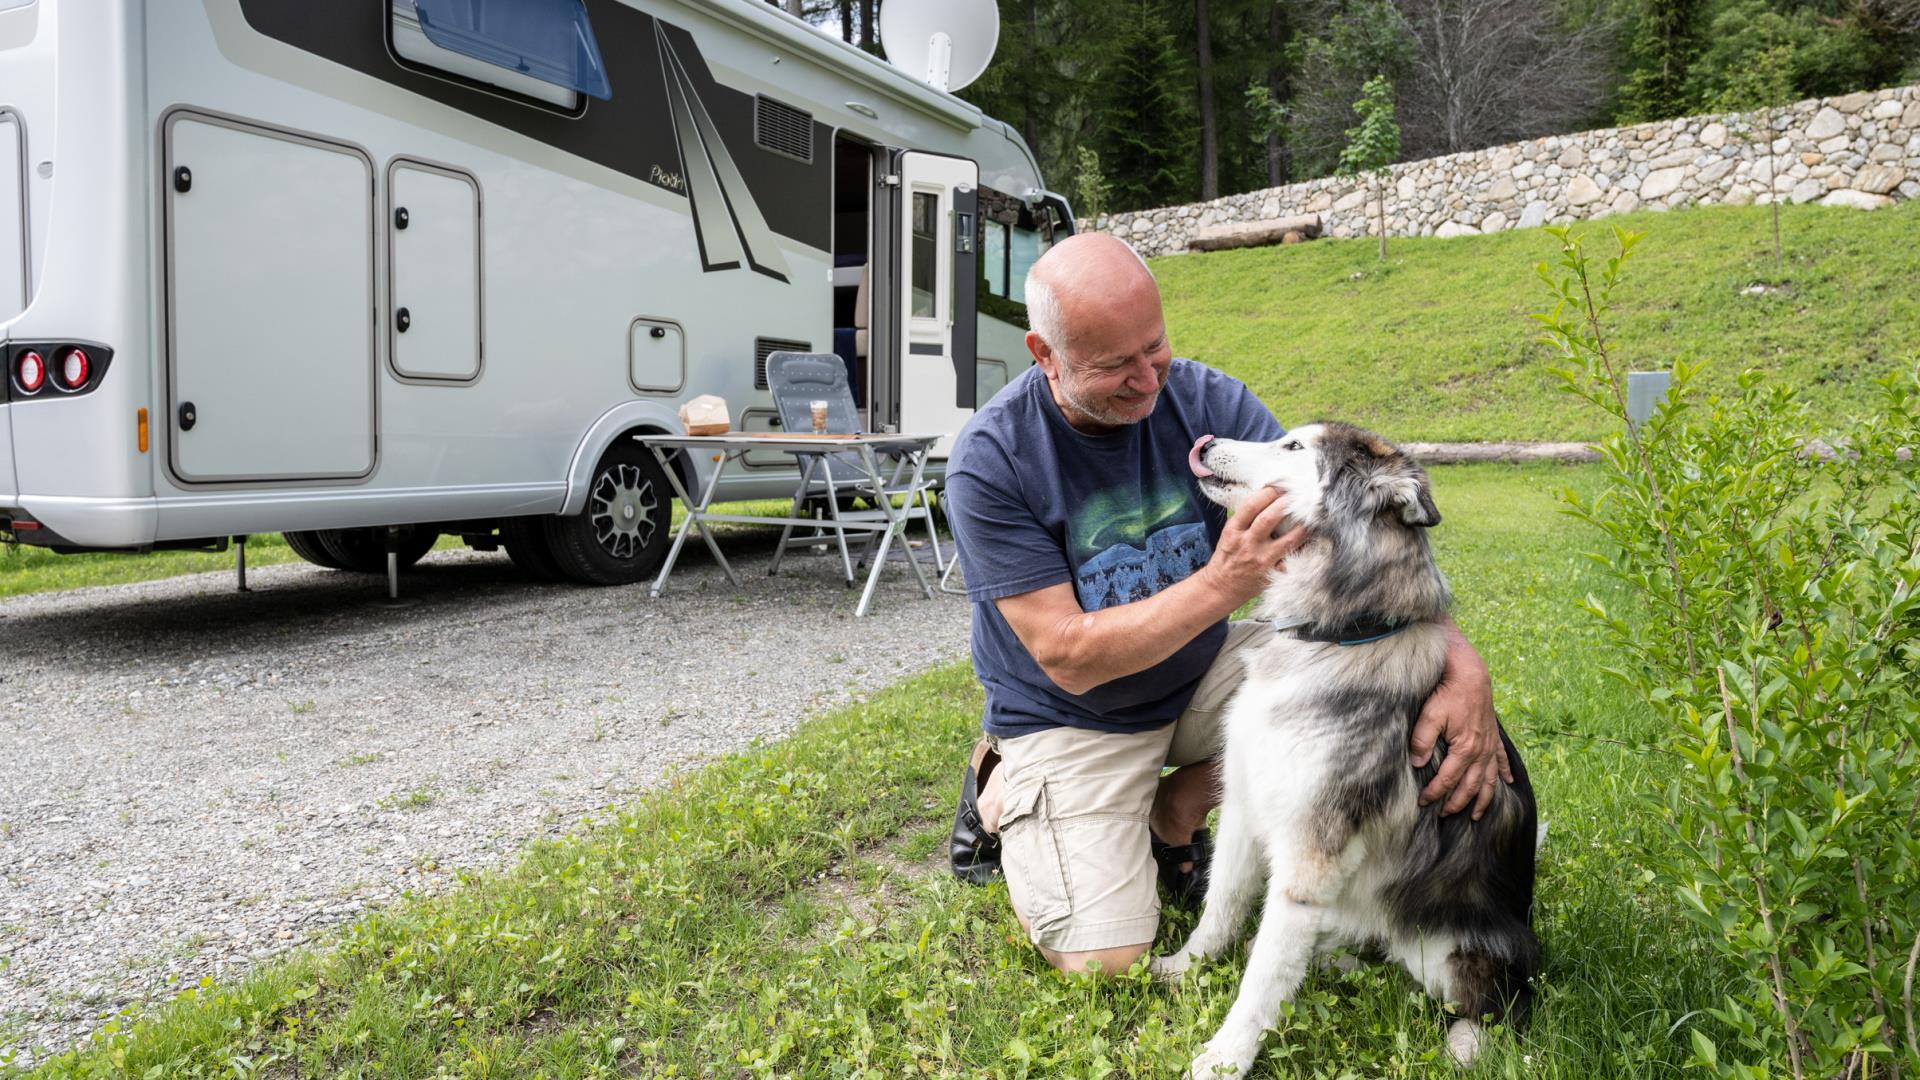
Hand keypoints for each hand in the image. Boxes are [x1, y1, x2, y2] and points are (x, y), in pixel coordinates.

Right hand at [1201, 486, 1307, 606]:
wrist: (1222, 587)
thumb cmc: (1228, 556)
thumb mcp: (1229, 533)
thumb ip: (1246, 518)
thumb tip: (1270, 496)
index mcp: (1234, 530)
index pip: (1252, 505)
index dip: (1269, 492)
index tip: (1279, 487)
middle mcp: (1248, 543)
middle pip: (1270, 518)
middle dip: (1287, 504)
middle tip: (1298, 496)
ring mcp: (1262, 559)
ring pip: (1290, 539)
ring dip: (1304, 526)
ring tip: (1313, 516)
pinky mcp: (1273, 573)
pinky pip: (1295, 559)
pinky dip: (1306, 549)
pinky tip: (1315, 540)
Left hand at [1408, 625, 1511, 818]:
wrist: (1470, 672)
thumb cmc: (1448, 692)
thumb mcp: (1430, 715)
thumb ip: (1422, 741)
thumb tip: (1418, 765)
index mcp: (1466, 749)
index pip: (1449, 780)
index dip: (1435, 793)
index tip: (1423, 802)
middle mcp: (1481, 751)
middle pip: (1470, 786)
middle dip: (1457, 803)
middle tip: (1444, 814)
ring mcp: (1490, 745)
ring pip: (1489, 779)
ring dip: (1483, 799)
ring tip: (1477, 815)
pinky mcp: (1493, 736)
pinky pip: (1502, 760)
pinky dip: (1504, 773)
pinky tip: (1507, 784)